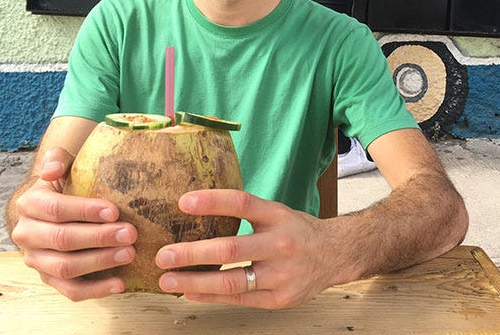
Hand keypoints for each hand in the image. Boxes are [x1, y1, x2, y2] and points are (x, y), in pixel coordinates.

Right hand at [10, 147, 137, 300]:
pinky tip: (121, 283)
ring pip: (65, 267)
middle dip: (99, 238)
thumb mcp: (60, 165)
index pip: (56, 209)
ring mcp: (36, 260)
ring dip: (100, 262)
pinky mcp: (49, 279)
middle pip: (62, 239)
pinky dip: (96, 290)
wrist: (50, 209)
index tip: (114, 211)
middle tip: (130, 234)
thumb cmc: (64, 184)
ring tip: (130, 254)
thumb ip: (57, 159)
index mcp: (29, 204)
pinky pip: (70, 290)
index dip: (85, 211)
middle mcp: (27, 234)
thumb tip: (52, 169)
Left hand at [155, 189, 344, 308]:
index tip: (183, 202)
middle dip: (193, 253)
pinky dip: (210, 296)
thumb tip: (196, 207)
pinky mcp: (279, 299)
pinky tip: (190, 292)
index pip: (243, 203)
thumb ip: (246, 212)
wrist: (336, 255)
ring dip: (194, 281)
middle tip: (163, 254)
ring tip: (168, 279)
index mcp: (278, 215)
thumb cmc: (297, 231)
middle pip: (231, 248)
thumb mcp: (277, 212)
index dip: (213, 201)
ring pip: (232, 281)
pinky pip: (239, 299)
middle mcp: (281, 243)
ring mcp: (281, 274)